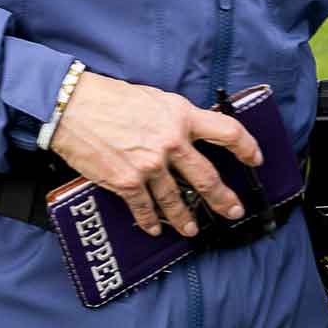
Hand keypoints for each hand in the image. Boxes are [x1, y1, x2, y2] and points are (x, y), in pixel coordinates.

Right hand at [51, 71, 263, 239]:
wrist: (72, 108)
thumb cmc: (109, 99)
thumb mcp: (153, 99)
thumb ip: (175, 118)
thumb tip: (188, 135)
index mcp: (181, 116)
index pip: (228, 131)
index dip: (247, 147)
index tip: (255, 159)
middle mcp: (171, 142)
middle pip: (208, 177)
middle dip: (224, 199)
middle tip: (233, 210)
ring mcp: (150, 165)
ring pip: (177, 200)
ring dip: (185, 218)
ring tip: (191, 228)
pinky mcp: (128, 182)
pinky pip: (145, 208)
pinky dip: (150, 220)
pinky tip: (154, 227)